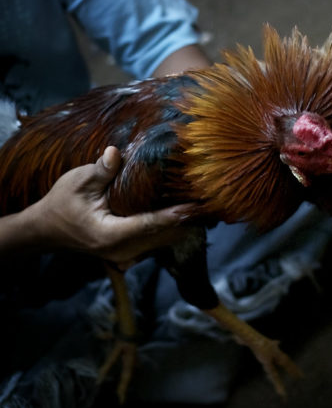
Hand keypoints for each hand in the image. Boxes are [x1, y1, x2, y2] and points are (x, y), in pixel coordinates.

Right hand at [27, 146, 192, 267]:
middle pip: (164, 235)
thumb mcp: (77, 183)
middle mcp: (123, 250)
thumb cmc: (61, 204)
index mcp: (111, 235)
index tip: (195, 206)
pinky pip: (157, 241)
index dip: (175, 214)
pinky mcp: (130, 252)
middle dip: (186, 219)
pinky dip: (172, 227)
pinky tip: (186, 212)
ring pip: (163, 240)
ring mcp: (128, 255)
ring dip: (182, 224)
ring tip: (204, 205)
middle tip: (209, 200)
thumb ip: (100, 171)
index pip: (151, 224)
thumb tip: (115, 153)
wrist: (46, 230)